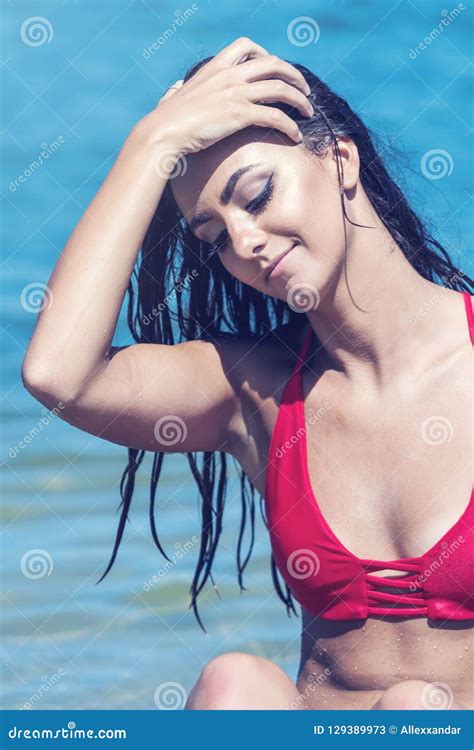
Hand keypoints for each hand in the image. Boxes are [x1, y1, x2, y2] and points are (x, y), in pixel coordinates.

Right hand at [143, 36, 312, 156]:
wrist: (163, 132)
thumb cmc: (167, 119)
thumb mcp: (177, 95)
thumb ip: (182, 89)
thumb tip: (176, 88)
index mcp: (216, 67)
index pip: (247, 46)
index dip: (267, 55)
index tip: (275, 70)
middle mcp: (229, 75)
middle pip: (273, 63)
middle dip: (294, 75)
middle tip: (304, 90)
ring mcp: (236, 94)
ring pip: (280, 88)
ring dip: (300, 99)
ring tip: (308, 111)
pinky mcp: (240, 115)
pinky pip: (276, 116)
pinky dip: (290, 125)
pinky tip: (295, 135)